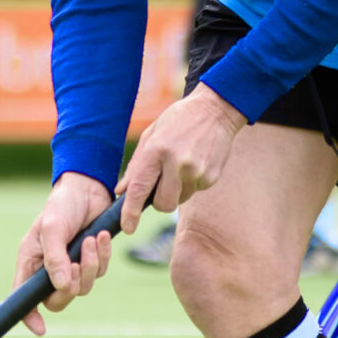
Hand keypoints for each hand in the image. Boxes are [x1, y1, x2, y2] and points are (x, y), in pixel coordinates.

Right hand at [14, 171, 116, 333]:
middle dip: (72, 286)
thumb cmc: (62, 205)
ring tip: (91, 241)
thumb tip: (61, 285)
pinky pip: (100, 272)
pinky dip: (103, 256)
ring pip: (83, 287)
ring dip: (91, 265)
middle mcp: (49, 269)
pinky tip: (102, 237)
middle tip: (78, 265)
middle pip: (58, 300)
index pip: (24, 297)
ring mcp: (71, 266)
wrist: (88, 187)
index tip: (40, 329)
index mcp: (31, 263)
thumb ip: (55, 257)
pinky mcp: (92, 260)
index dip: (29, 316)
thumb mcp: (53, 227)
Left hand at [118, 84, 245, 233]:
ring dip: (176, 191)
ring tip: (181, 165)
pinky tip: (195, 162)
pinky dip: (191, 183)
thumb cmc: (177, 121)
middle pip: (163, 204)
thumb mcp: (151, 135)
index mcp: (157, 150)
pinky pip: (195, 191)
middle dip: (158, 202)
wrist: (215, 111)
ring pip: (179, 200)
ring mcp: (196, 172)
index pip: (140, 188)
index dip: (131, 212)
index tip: (128, 227)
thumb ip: (136, 165)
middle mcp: (177, 163)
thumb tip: (122, 191)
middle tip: (160, 186)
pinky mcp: (211, 177)